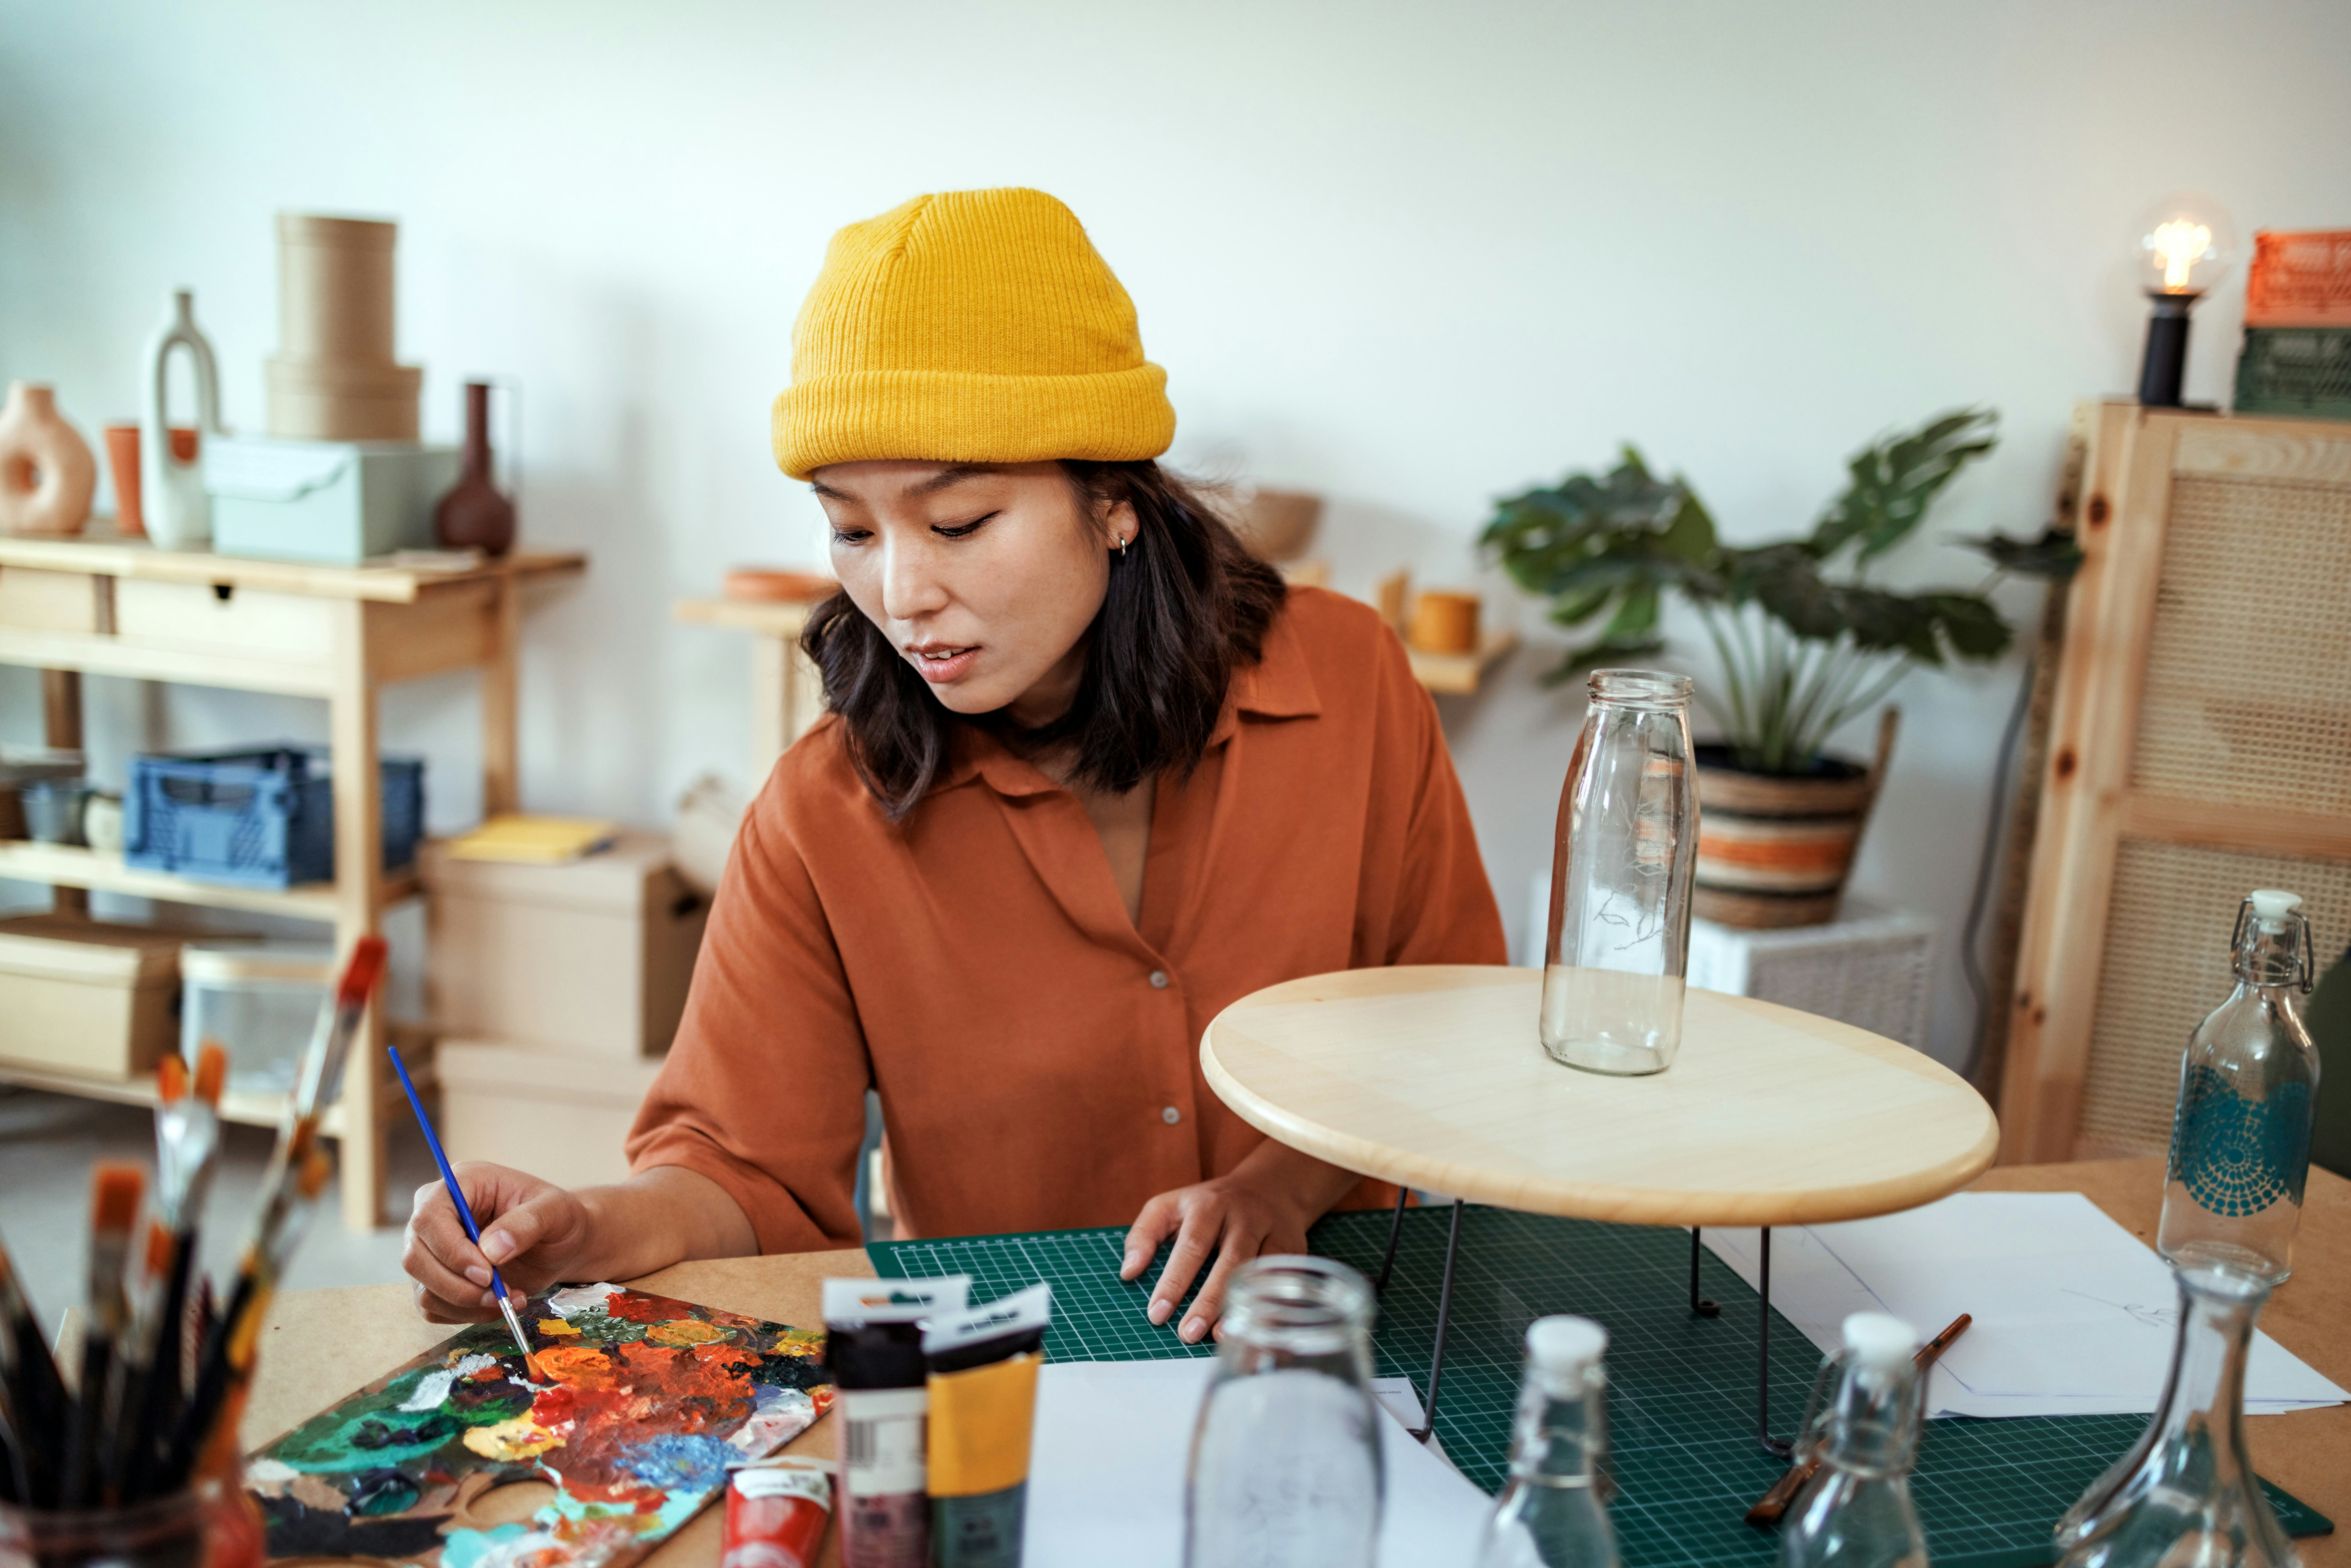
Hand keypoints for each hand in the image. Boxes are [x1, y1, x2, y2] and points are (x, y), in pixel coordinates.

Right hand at [402, 1162, 592, 1322]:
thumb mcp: (556, 1211)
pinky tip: (498, 1305)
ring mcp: (432, 1249)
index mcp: (461, 1184)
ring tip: (509, 1299)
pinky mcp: (436, 1279)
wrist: (560, 1243)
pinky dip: (465, 1315)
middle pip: (415, 1257)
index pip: (429, 1217)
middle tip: (499, 1295)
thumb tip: (491, 1250)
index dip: (452, 1250)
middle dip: (457, 1285)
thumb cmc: (557, 1218)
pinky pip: (433, 1307)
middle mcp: (436, 1215)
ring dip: (465, 1304)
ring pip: (423, 1287)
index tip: (487, 1274)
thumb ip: (527, 1223)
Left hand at [1119, 1143, 1359, 1343]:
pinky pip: (1285, 1281)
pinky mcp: (1295, 1249)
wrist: (1268, 1188)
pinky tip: (1258, 1333)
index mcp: (1209, 1205)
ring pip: (1260, 1271)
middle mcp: (1244, 1217)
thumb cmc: (1208, 1206)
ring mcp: (1273, 1232)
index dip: (1174, 1281)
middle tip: (1187, 1333)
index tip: (1157, 1314)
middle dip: (1208, 1299)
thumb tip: (1128, 1272)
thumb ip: (1144, 1235)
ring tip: (1220, 1337)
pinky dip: (1273, 1308)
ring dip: (1242, 1305)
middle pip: (1229, 1260)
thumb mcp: (1169, 1206)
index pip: (1191, 1245)